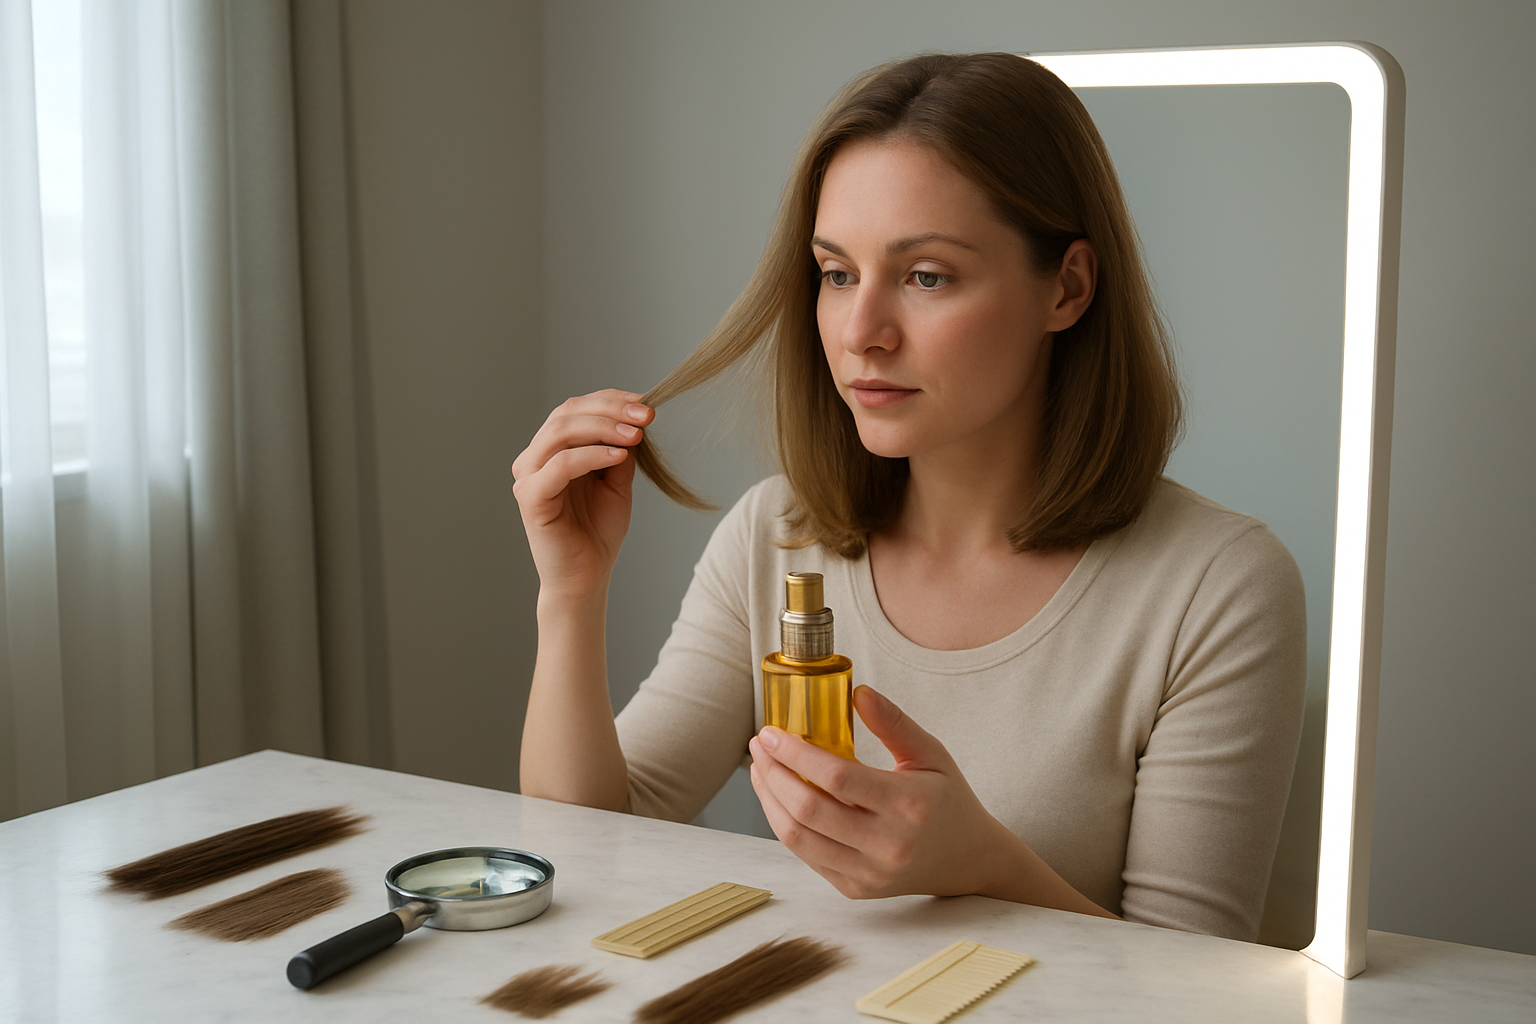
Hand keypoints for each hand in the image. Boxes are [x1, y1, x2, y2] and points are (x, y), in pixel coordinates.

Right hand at [511, 389, 654, 598]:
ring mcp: (528, 476)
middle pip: (567, 413)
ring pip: (561, 432)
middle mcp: (534, 457)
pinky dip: (592, 455)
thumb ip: (619, 449)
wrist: (587, 576)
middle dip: (610, 409)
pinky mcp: (530, 497)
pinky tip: (620, 456)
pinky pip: (561, 465)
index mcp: (552, 449)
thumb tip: (634, 418)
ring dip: (603, 427)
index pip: (576, 408)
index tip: (646, 403)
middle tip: (645, 415)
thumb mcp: (616, 481)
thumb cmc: (598, 531)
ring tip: (636, 435)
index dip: (611, 400)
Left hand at [747, 685, 1015, 899]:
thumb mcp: (932, 753)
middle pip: (809, 809)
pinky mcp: (856, 889)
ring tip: (760, 768)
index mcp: (909, 806)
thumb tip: (857, 691)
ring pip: (799, 837)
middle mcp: (888, 845)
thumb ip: (894, 722)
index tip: (772, 732)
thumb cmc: (948, 800)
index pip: (837, 778)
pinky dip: (784, 823)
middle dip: (773, 773)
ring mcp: (869, 873)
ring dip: (769, 799)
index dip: (796, 754)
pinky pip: (806, 856)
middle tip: (759, 746)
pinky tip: (777, 797)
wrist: (969, 860)